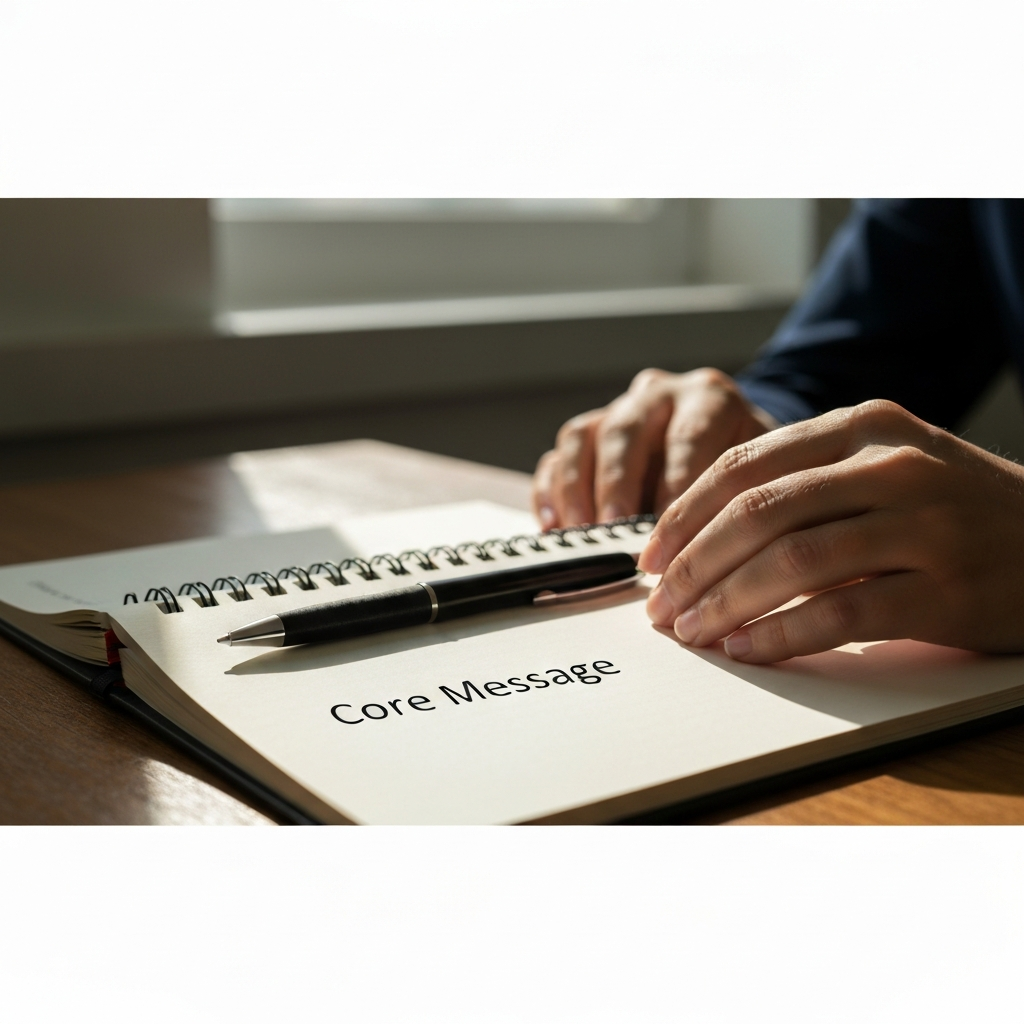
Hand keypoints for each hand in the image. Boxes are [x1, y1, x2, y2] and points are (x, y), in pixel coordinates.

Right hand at [531, 368, 777, 528]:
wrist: (737, 449)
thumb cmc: (752, 469)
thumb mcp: (766, 472)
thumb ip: (743, 496)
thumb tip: (722, 546)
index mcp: (708, 397)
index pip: (688, 436)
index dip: (676, 484)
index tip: (670, 528)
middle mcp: (658, 395)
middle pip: (624, 431)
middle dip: (617, 485)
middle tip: (615, 530)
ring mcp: (617, 412)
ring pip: (582, 437)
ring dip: (577, 488)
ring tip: (582, 531)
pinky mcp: (587, 437)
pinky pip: (556, 456)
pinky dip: (550, 492)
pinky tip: (554, 525)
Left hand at [638, 399, 1023, 662]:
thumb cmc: (958, 509)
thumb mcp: (886, 466)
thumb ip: (807, 484)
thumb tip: (705, 536)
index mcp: (864, 426)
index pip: (746, 463)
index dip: (685, 513)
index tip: (651, 553)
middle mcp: (892, 465)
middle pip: (758, 512)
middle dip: (693, 564)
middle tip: (659, 603)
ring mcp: (925, 524)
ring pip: (792, 562)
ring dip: (725, 603)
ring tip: (691, 630)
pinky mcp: (948, 588)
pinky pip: (841, 613)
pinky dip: (781, 635)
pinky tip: (747, 648)